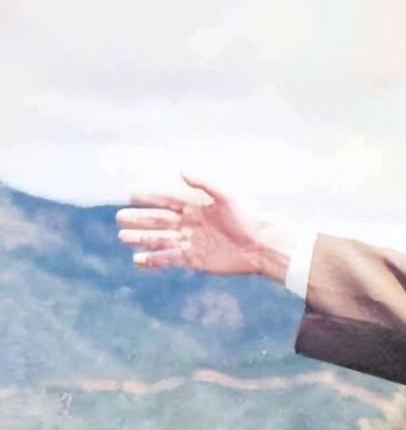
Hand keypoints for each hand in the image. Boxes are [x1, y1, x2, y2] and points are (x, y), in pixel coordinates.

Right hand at [116, 174, 292, 281]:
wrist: (261, 246)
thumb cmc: (248, 217)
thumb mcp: (228, 196)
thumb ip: (205, 182)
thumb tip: (181, 169)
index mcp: (196, 205)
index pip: (167, 198)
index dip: (149, 196)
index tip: (130, 193)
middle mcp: (190, 222)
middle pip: (159, 220)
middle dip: (139, 219)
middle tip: (120, 218)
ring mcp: (191, 241)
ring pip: (160, 240)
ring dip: (141, 239)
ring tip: (123, 237)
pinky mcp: (194, 260)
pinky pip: (169, 259)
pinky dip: (154, 260)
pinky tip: (137, 260)